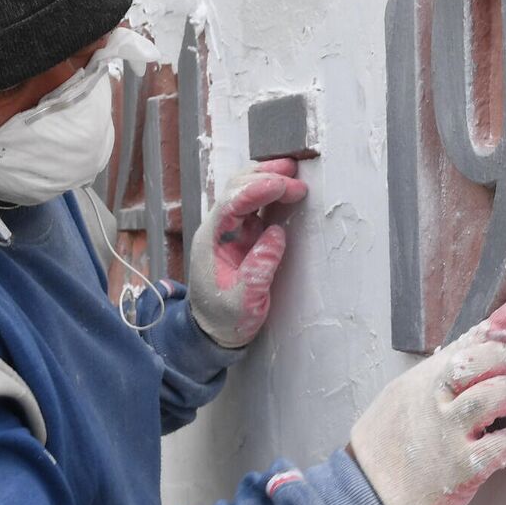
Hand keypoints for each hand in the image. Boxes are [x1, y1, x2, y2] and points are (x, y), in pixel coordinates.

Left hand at [187, 159, 308, 347]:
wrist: (212, 331)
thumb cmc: (224, 318)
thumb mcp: (245, 301)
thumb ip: (260, 268)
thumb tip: (276, 234)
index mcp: (212, 241)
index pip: (232, 204)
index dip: (258, 190)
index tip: (284, 185)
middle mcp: (218, 230)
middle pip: (235, 188)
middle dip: (264, 176)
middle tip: (293, 173)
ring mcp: (229, 231)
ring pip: (243, 191)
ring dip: (266, 178)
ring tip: (291, 172)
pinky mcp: (242, 235)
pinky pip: (253, 205)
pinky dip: (269, 193)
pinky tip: (285, 189)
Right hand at [348, 295, 505, 504]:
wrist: (364, 495)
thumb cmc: (390, 444)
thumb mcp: (407, 394)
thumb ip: (443, 368)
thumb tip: (478, 338)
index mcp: (425, 378)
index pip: (469, 341)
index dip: (501, 323)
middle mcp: (436, 400)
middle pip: (484, 361)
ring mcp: (448, 433)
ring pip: (495, 397)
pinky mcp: (460, 469)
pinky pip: (500, 448)